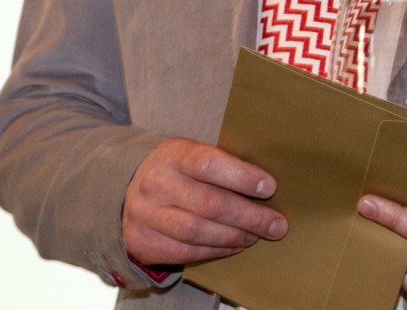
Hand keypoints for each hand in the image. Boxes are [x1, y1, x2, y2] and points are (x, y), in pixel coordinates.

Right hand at [122, 137, 286, 265]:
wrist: (130, 189)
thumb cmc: (179, 170)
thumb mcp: (194, 154)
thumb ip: (223, 164)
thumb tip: (268, 185)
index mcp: (172, 154)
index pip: (208, 164)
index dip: (242, 177)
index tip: (270, 188)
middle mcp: (155, 183)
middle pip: (209, 203)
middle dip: (249, 216)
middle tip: (276, 224)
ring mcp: (143, 214)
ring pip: (197, 231)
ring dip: (234, 236)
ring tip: (255, 236)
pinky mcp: (140, 241)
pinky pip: (184, 251)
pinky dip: (215, 251)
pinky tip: (234, 246)